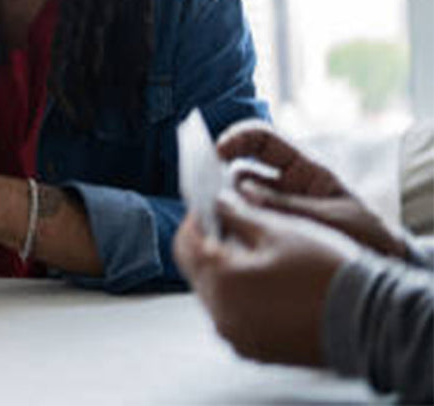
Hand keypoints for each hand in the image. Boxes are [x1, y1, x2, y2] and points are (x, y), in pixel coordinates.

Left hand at [174, 189, 359, 366]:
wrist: (369, 322)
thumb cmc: (325, 273)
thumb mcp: (279, 230)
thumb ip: (237, 214)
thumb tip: (216, 203)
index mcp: (221, 282)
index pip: (185, 245)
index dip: (195, 220)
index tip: (208, 206)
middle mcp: (221, 316)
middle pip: (198, 272)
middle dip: (210, 246)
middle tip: (233, 226)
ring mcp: (237, 338)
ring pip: (214, 295)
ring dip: (225, 271)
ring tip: (256, 253)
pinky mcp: (256, 351)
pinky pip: (234, 317)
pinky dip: (240, 296)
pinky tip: (267, 282)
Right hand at [216, 121, 406, 259]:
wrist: (381, 276)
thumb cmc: (367, 238)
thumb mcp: (333, 218)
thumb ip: (289, 206)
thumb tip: (242, 190)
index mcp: (304, 170)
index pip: (263, 140)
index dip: (238, 138)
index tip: (218, 151)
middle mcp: (285, 186)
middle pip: (241, 166)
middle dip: (220, 172)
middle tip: (206, 187)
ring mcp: (275, 210)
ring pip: (237, 198)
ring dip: (226, 204)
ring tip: (219, 218)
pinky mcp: (268, 233)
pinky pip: (243, 223)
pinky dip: (231, 226)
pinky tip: (228, 236)